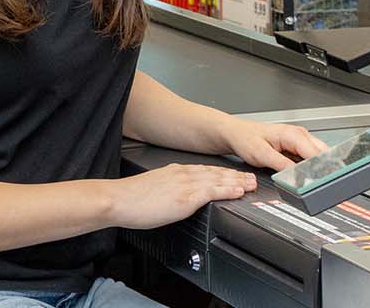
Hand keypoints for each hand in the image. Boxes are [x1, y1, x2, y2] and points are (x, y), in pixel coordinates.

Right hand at [109, 164, 258, 229]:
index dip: (222, 173)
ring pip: (218, 180)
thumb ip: (166, 191)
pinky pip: (212, 192)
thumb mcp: (152, 189)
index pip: (204, 170)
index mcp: (174, 172)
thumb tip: (172, 199)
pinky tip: (238, 192)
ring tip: (251, 184)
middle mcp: (182, 174)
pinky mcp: (185, 197)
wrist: (118, 200)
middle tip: (251, 177)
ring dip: (237, 182)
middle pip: (215, 173)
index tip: (233, 175)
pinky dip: (227, 190)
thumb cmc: (129, 199)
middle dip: (234, 175)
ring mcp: (185, 185)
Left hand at [222, 118, 328, 173]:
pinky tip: (308, 177)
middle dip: (325, 169)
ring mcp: (300, 141)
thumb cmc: (245, 139)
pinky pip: (310, 159)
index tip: (323, 182)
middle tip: (322, 185)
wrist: (236, 134)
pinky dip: (311, 168)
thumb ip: (281, 165)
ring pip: (318, 156)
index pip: (316, 154)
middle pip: (322, 155)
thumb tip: (298, 176)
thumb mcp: (261, 154)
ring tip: (315, 183)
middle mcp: (300, 135)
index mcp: (293, 134)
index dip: (322, 169)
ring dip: (319, 169)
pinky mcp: (297, 147)